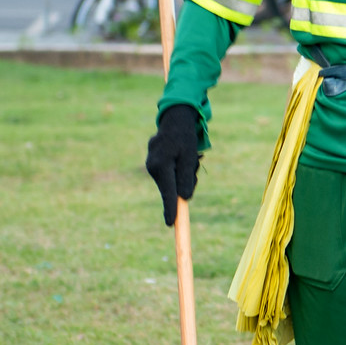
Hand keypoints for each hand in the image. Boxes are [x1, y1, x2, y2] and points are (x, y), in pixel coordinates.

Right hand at [145, 104, 201, 225]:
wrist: (174, 121)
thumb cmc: (184, 137)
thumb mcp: (190, 156)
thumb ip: (186, 177)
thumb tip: (184, 198)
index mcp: (162, 165)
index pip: (168, 192)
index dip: (170, 209)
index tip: (170, 223)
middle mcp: (153, 167)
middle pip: (170, 188)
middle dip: (184, 184)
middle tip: (194, 167)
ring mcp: (150, 166)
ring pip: (170, 182)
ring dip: (181, 176)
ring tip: (187, 157)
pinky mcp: (152, 166)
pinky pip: (167, 176)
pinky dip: (176, 171)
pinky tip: (179, 157)